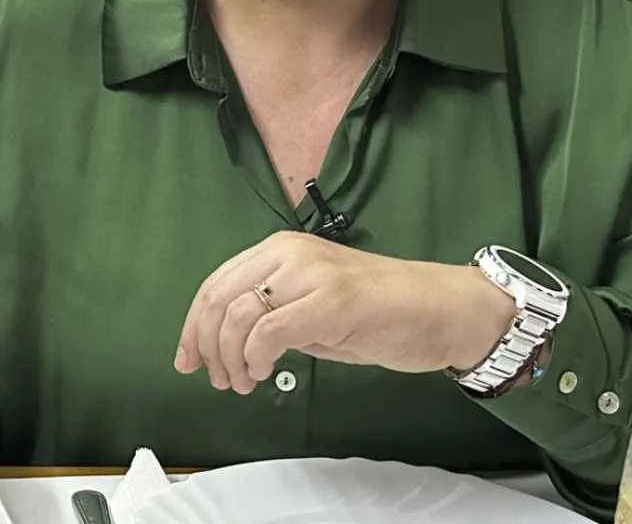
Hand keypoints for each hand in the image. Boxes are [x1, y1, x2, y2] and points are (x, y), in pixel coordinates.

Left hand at [175, 231, 515, 393]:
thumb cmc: (383, 312)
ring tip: (240, 382)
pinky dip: (253, 356)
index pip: (216, 284)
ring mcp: (311, 274)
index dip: (193, 325)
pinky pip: (269, 330)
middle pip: (218, 298)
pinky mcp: (332, 300)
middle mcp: (290, 253)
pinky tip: (260, 372)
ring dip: (229, 357)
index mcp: (280, 249)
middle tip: (213, 376)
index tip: (187, 358)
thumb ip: (274, 314)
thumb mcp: (314, 306)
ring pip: (237, 314)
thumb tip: (232, 343)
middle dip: (204, 343)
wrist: (444, 309)